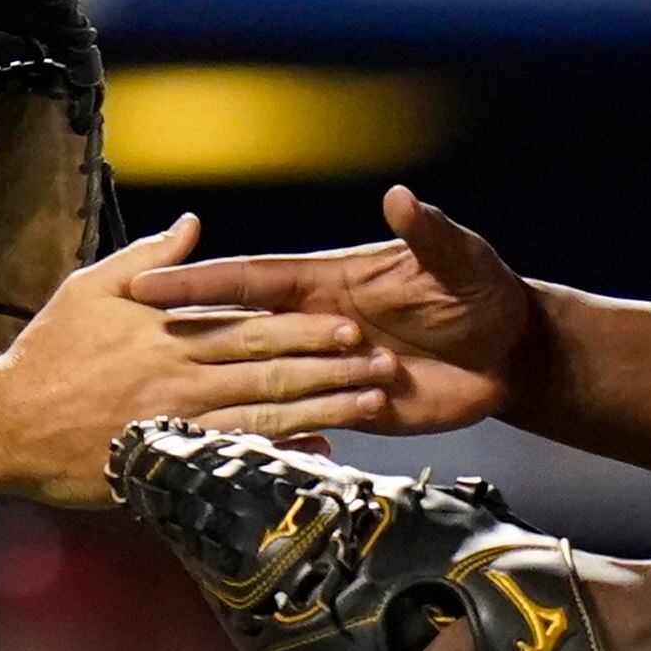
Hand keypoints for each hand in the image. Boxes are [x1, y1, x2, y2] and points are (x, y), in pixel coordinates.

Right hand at [0, 217, 395, 504]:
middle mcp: (181, 375)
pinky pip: (237, 457)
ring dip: (324, 408)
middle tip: (381, 362)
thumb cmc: (46, 353)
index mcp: (168, 332)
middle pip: (269, 368)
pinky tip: (322, 453)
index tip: (349, 323)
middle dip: (329, 366)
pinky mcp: (172, 460)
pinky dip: (281, 455)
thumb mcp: (91, 289)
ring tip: (371, 402)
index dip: (303, 326)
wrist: (6, 423)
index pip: (250, 325)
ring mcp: (180, 421)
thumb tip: (191, 226)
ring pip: (266, 414)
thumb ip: (148, 260)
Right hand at [127, 186, 538, 434]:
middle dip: (191, 340)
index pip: (250, 279)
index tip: (145, 287)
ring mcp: (330, 369)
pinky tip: (238, 452)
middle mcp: (318, 324)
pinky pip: (301, 425)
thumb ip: (428, 233)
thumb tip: (399, 198)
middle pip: (243, 333)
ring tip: (174, 410)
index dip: (199, 283)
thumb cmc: (484, 292)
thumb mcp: (460, 259)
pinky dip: (275, 437)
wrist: (515, 351)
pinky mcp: (351, 410)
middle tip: (135, 355)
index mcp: (328, 281)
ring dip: (234, 393)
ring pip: (266, 384)